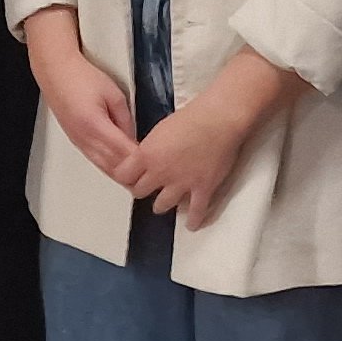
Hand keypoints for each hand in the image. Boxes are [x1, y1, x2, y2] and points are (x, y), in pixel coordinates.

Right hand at [21, 9, 143, 185]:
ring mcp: (78, 141)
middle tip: (152, 176)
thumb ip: (126, 119)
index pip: (124, 153)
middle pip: (114, 166)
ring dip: (122, 174)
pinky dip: (110, 167)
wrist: (56, 71)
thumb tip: (133, 138)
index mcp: (95, 125)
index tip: (156, 165)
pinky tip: (120, 169)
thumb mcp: (114, 95)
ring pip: (104, 168)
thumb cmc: (82, 77)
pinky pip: (95, 161)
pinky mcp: (75, 140)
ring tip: (139, 177)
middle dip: (133, 174)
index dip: (141, 162)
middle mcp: (85, 137)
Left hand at [124, 97, 257, 225]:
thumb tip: (146, 158)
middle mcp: (160, 172)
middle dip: (142, 190)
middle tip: (147, 188)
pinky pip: (196, 212)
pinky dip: (193, 220)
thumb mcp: (159, 129)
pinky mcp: (203, 189)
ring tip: (164, 204)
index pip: (123, 176)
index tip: (129, 177)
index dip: (126, 177)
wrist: (218, 119)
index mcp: (146, 154)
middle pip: (140, 192)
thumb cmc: (192, 117)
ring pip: (162, 206)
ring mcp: (181, 183)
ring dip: (162, 205)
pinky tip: (191, 223)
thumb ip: (150, 149)